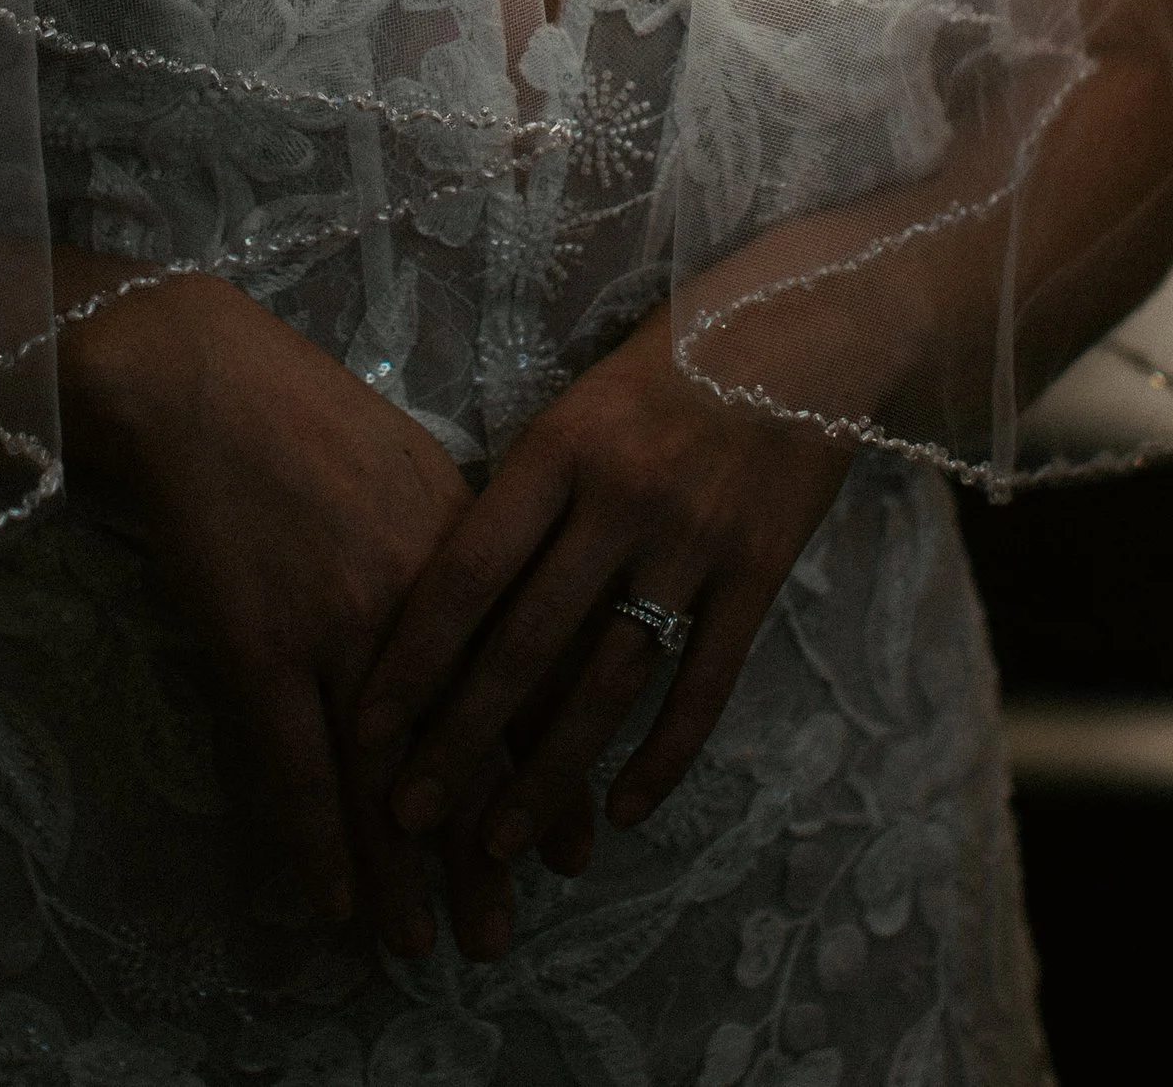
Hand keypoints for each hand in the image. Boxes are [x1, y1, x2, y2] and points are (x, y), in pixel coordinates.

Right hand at [58, 272, 555, 958]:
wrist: (196, 377)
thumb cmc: (302, 409)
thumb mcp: (411, 462)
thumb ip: (460, 549)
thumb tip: (499, 627)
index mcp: (467, 546)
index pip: (528, 687)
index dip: (549, 774)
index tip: (573, 847)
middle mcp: (417, 598)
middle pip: (466, 748)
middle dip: (487, 849)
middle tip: (502, 928)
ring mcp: (336, 627)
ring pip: (384, 776)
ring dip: (403, 873)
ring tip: (423, 945)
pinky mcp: (257, 646)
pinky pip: (294, 766)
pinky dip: (316, 840)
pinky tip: (334, 903)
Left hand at [352, 299, 852, 860]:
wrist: (807, 327)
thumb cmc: (670, 360)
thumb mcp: (580, 403)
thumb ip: (528, 489)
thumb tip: (454, 589)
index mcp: (559, 447)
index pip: (468, 570)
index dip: (413, 656)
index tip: (365, 728)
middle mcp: (621, 497)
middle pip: (527, 642)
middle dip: (461, 740)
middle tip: (408, 818)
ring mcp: (694, 540)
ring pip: (610, 682)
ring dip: (551, 773)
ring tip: (501, 844)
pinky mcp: (759, 573)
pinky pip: (705, 685)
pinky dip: (665, 757)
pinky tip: (626, 812)